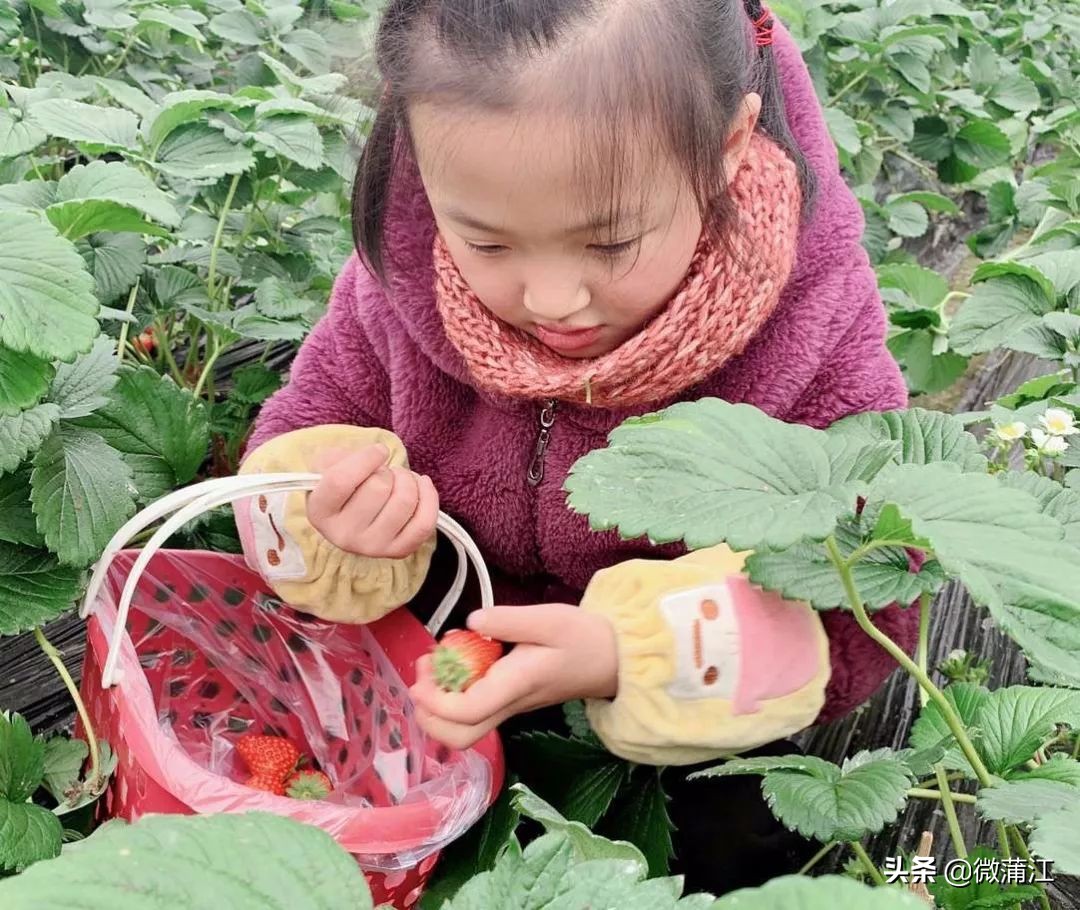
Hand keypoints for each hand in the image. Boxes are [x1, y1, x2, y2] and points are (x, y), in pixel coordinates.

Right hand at [307, 443, 438, 558]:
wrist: (354, 515)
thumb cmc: (344, 485)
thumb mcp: (329, 465)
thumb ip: (342, 456)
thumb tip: (377, 454)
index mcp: (320, 512)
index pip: (340, 480)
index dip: (366, 458)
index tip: (379, 450)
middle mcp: (343, 535)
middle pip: (378, 487)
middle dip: (387, 471)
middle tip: (384, 473)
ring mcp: (372, 547)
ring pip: (404, 502)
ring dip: (408, 480)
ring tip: (400, 479)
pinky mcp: (398, 551)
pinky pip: (424, 522)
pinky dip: (429, 497)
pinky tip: (421, 485)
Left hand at [409, 604, 618, 750]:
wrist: (612, 659)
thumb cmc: (583, 638)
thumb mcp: (550, 619)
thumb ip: (509, 620)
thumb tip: (473, 621)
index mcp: (517, 685)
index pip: (469, 711)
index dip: (437, 699)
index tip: (424, 668)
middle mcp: (510, 705)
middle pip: (460, 737)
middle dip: (429, 714)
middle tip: (423, 674)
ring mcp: (509, 708)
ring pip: (464, 731)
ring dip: (437, 707)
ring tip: (435, 667)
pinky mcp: (509, 703)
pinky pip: (473, 714)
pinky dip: (451, 698)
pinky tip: (456, 664)